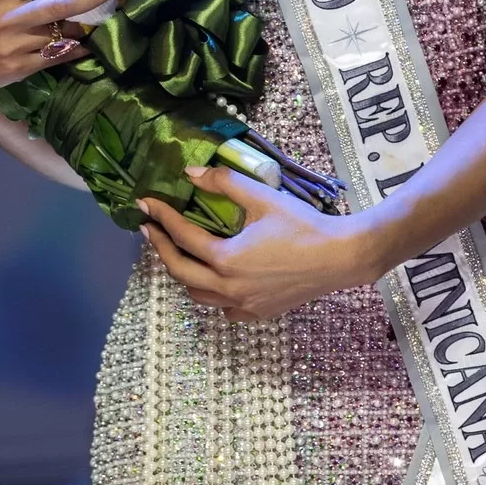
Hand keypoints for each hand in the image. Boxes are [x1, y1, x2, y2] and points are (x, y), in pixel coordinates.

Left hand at [139, 164, 381, 321]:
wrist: (339, 257)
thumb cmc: (302, 225)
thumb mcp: (262, 198)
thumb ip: (224, 183)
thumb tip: (191, 172)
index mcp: (226, 259)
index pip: (182, 236)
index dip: (161, 217)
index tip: (146, 204)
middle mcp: (228, 288)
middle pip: (179, 271)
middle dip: (159, 248)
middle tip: (149, 228)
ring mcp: (244, 304)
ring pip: (198, 295)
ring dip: (183, 273)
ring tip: (179, 252)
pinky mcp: (259, 312)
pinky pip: (223, 309)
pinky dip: (211, 294)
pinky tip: (216, 279)